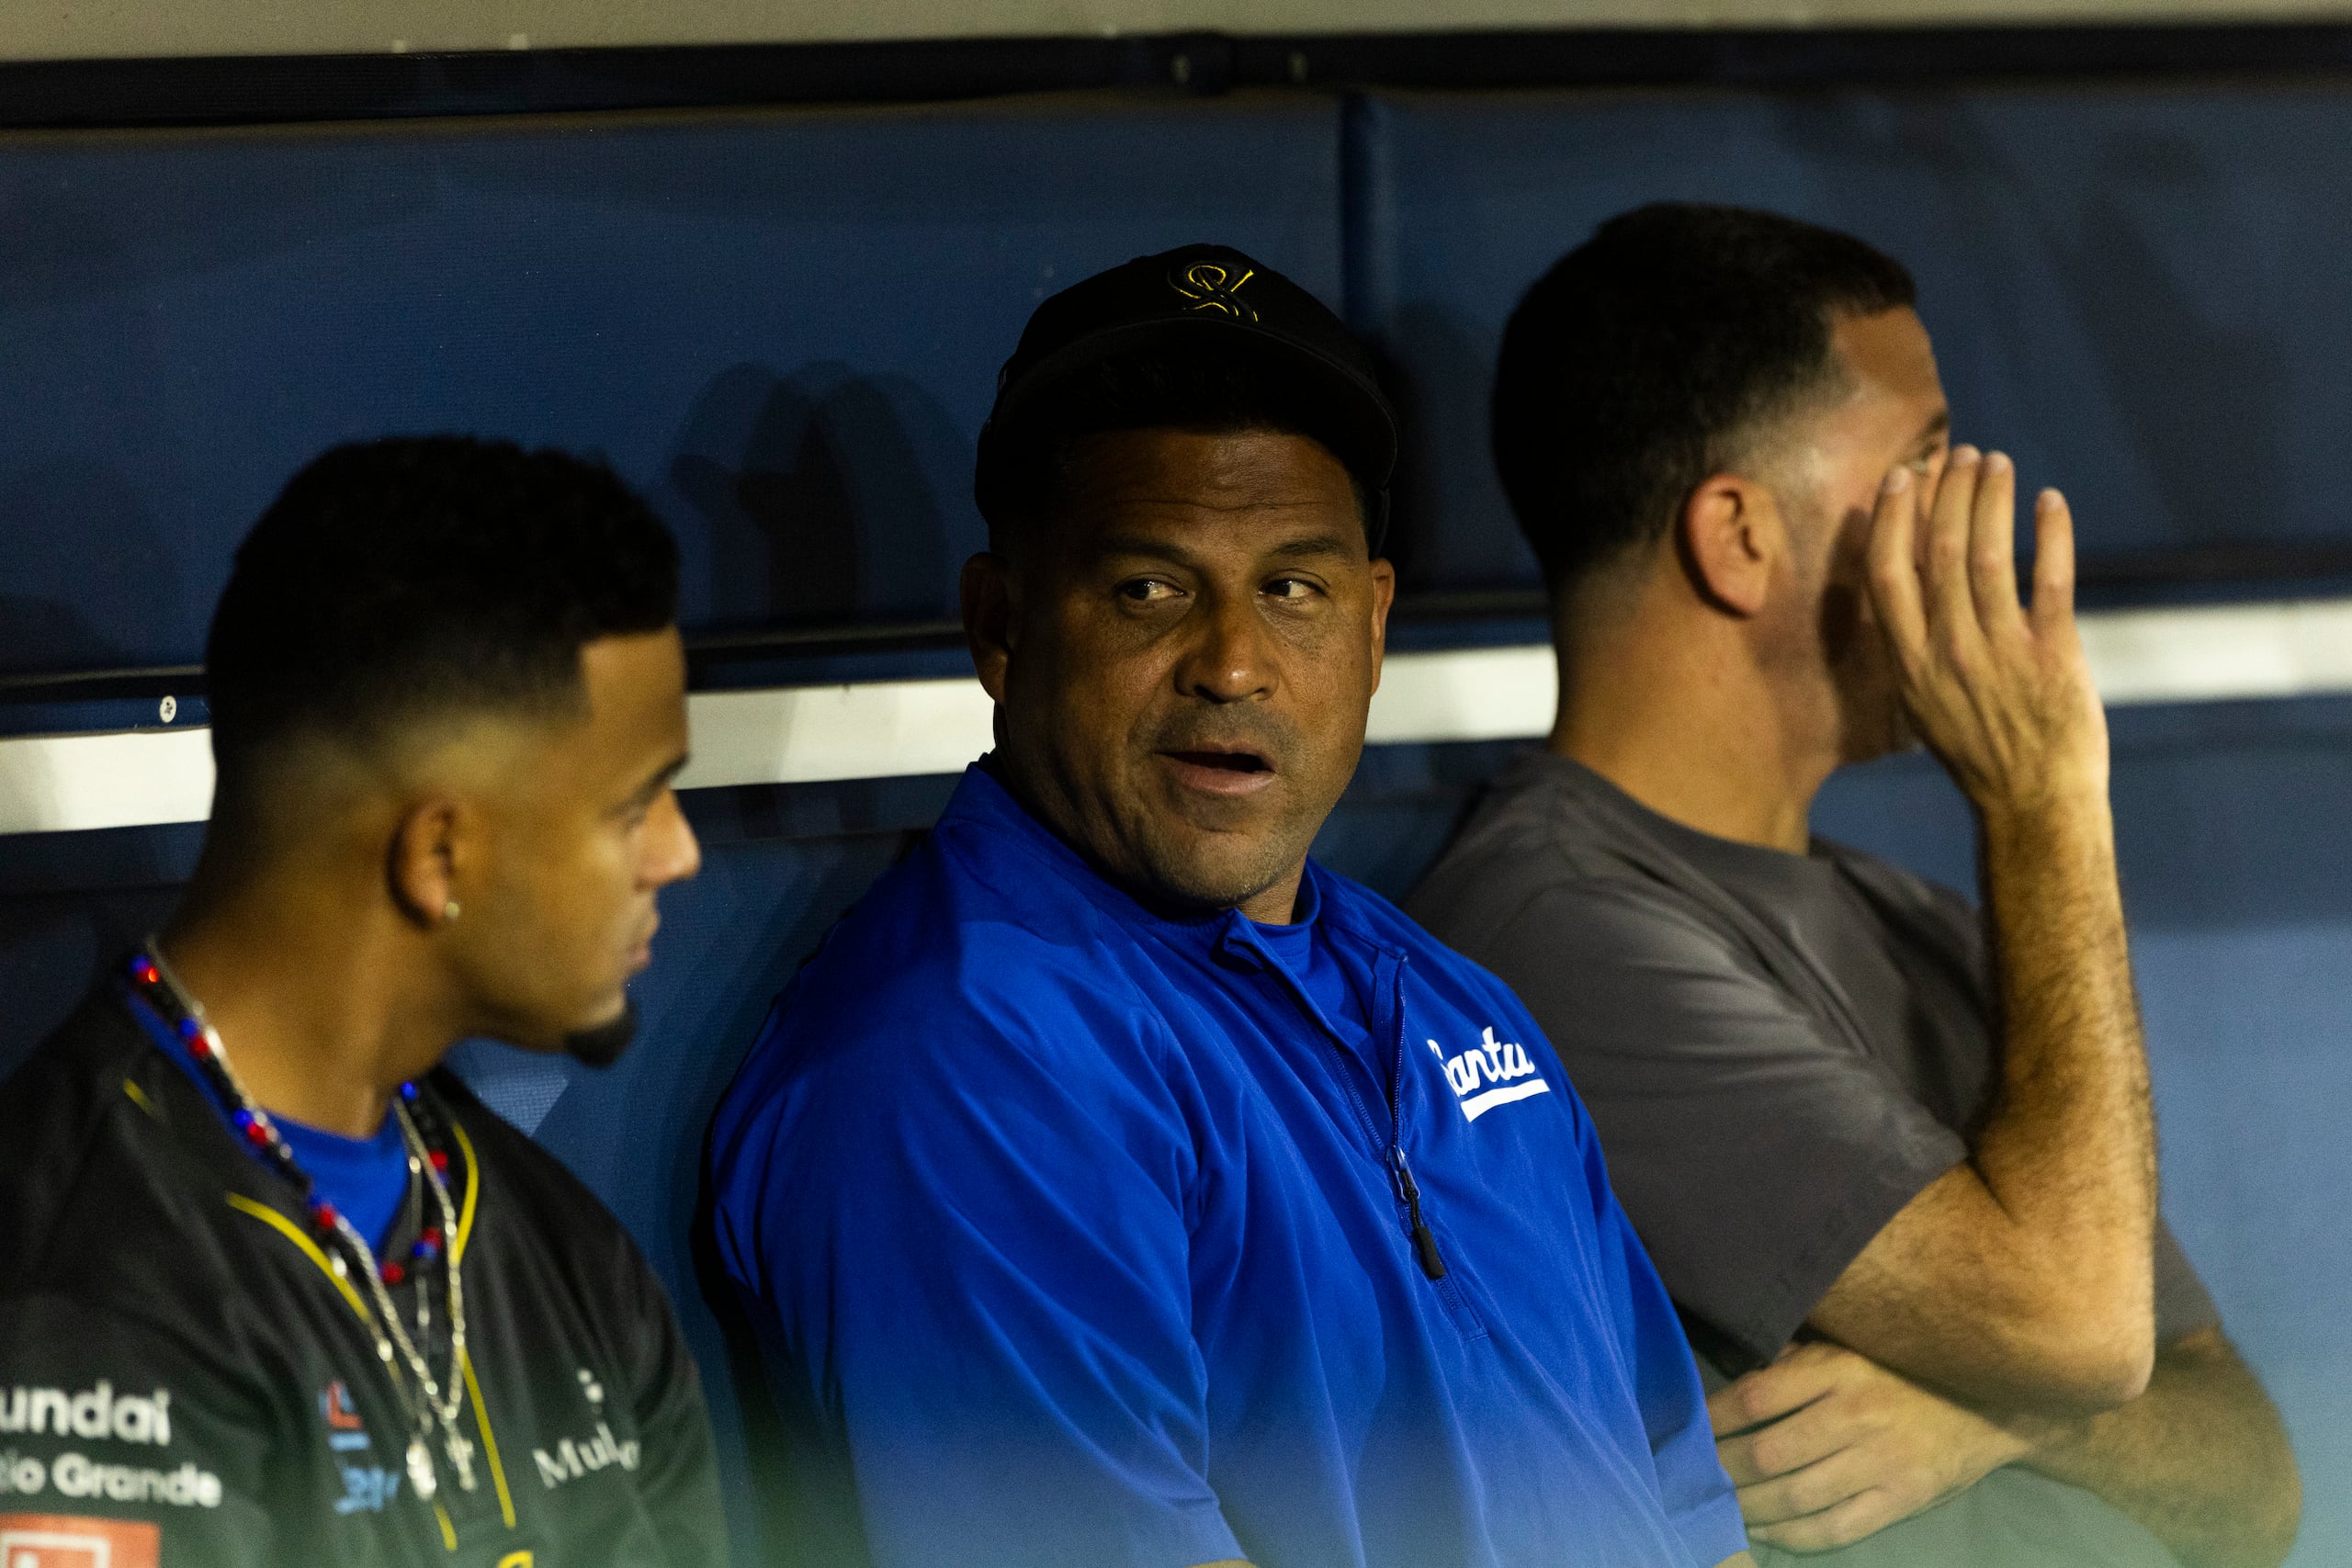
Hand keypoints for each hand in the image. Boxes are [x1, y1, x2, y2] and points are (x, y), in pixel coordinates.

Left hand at [1711, 1341, 2032, 1552]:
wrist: (1992, 1407)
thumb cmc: (1904, 1370)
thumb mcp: (1850, 1345)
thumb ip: (1796, 1360)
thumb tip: (1733, 1377)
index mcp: (1838, 1367)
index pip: (1755, 1396)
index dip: (1712, 1418)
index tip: (1686, 1429)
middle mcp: (1856, 1415)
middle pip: (1767, 1453)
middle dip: (1722, 1469)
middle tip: (1694, 1476)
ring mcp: (1880, 1463)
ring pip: (1794, 1496)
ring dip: (1748, 1506)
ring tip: (1719, 1506)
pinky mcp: (1900, 1501)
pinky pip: (1833, 1529)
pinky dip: (1789, 1536)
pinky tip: (1762, 1530)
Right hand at [1865, 446, 2108, 821]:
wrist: (2033, 802)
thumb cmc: (1978, 751)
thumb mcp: (1922, 701)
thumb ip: (1913, 644)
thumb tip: (1907, 580)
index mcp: (1908, 662)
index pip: (1888, 573)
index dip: (1891, 518)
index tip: (1901, 477)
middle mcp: (1948, 652)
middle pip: (1940, 553)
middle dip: (1947, 494)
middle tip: (1960, 456)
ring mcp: (2001, 653)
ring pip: (1990, 556)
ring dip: (1992, 500)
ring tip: (1997, 463)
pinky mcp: (2053, 655)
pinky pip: (2050, 580)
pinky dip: (2050, 534)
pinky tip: (2049, 501)